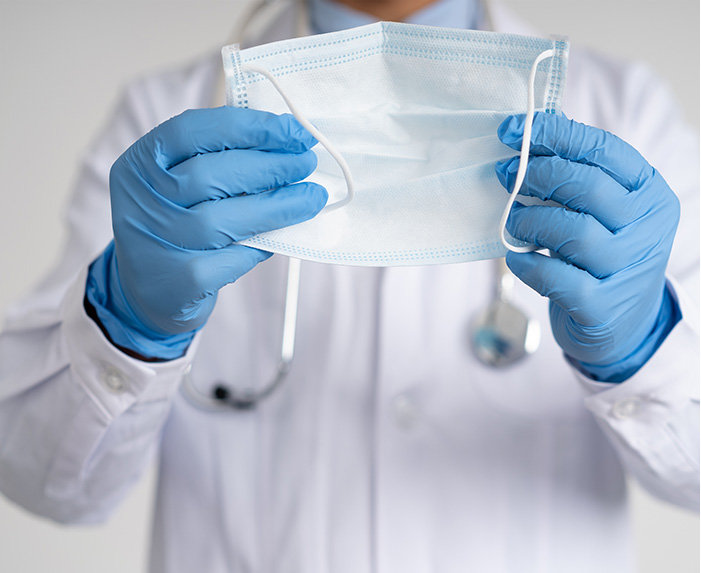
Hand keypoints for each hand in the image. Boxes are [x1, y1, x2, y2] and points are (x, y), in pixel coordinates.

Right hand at [88, 107, 325, 357]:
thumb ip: (220, 159)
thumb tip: (285, 141)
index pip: (191, 131)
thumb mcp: (179, 183)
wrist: (148, 291)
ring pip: (223, 220)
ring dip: (277, 206)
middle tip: (306, 163)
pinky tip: (280, 236)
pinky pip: (232, 259)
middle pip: (210, 174)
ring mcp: (157, 244)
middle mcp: (141, 202)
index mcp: (139, 164)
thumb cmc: (176, 224)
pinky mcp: (180, 281)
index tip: (293, 130)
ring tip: (311, 198)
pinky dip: (261, 245)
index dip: (248, 126)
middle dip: (270, 165)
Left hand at [496, 112, 679, 379]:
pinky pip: (557, 278)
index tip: (513, 129)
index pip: (604, 150)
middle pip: (589, 187)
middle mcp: (647, 229)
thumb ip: (576, 174)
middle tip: (506, 174)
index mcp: (649, 193)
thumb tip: (530, 130)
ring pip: (574, 232)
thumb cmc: (602, 255)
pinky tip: (516, 259)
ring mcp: (627, 270)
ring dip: (531, 221)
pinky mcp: (602, 306)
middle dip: (538, 175)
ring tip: (514, 222)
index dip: (556, 134)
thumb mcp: (602, 211)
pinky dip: (528, 265)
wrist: (624, 323)